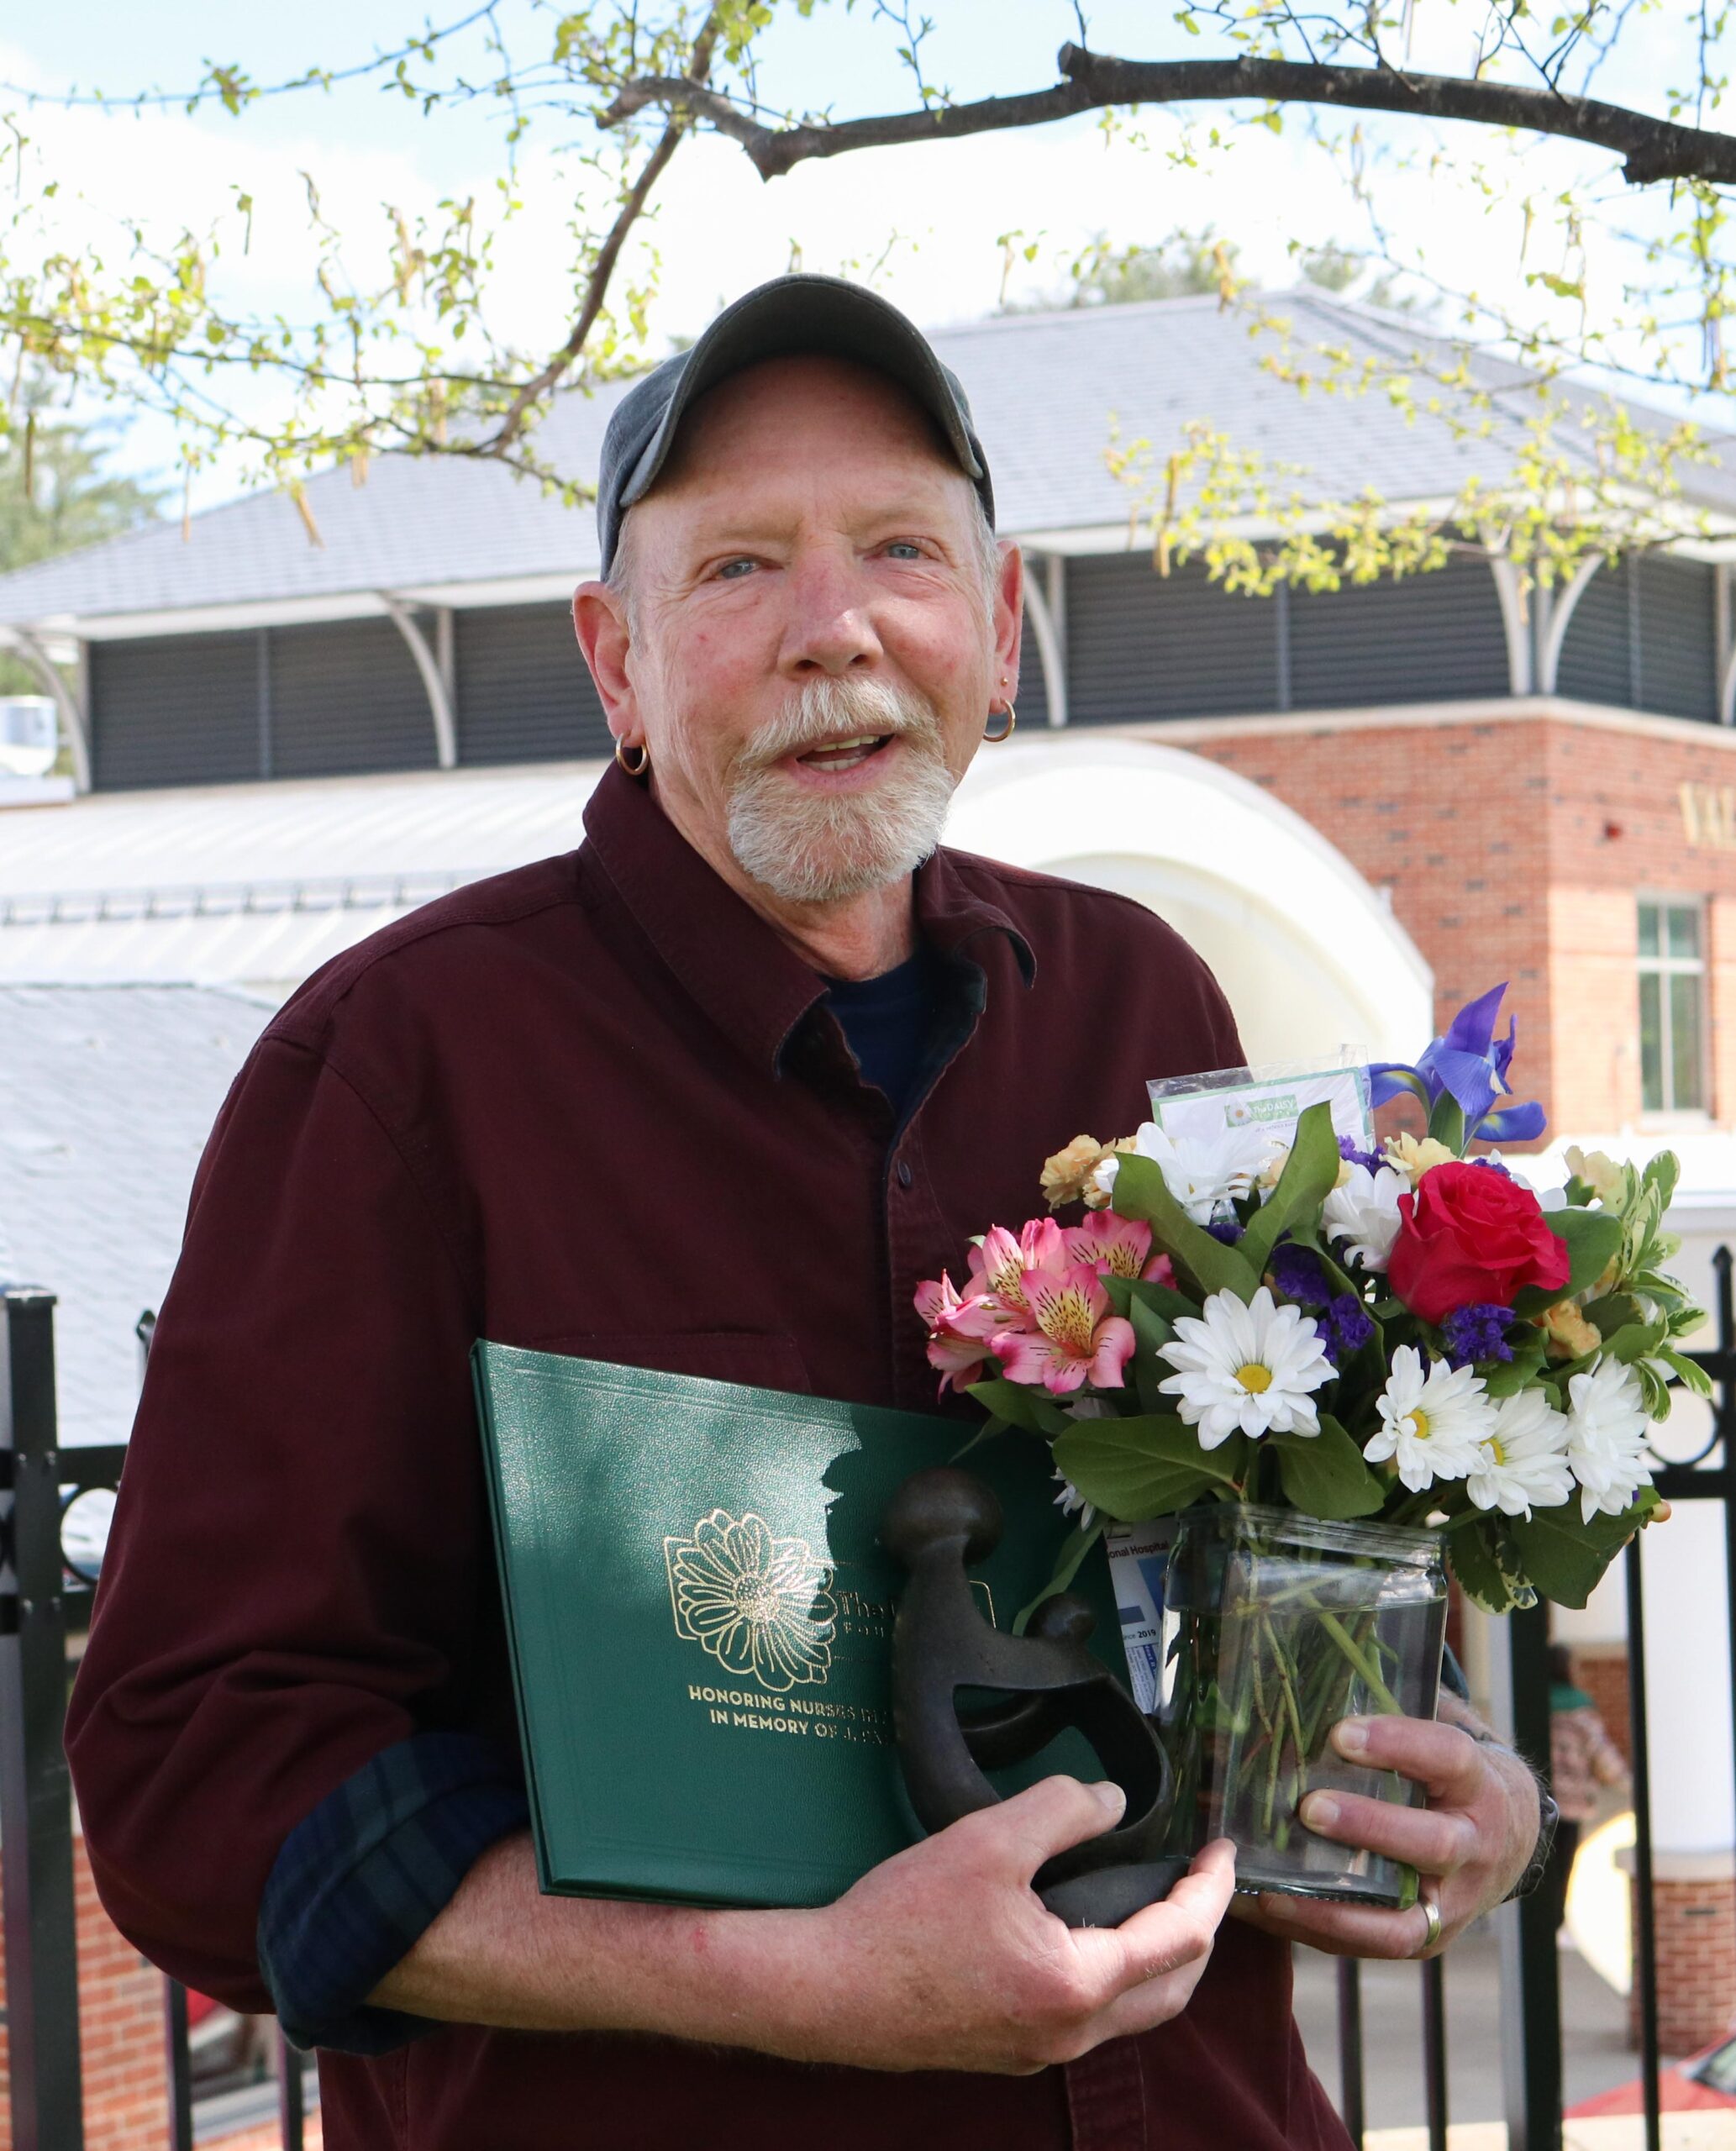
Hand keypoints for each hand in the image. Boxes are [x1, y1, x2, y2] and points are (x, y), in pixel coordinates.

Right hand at [790, 1776, 1236, 2073]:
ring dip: (1158, 1960)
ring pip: (1132, 2012)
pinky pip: (1089, 2019)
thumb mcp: (988, 1840)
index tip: (1222, 1849)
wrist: (827, 1989)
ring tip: (1155, 1901)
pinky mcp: (1009, 2051)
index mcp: (1076, 1985)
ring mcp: (1038, 2051)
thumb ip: (1061, 1809)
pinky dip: (1114, 1977)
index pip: (1180, 1939)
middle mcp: (1069, 2034)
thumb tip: (1113, 1802)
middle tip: (1200, 1878)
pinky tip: (1088, 1936)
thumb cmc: (901, 1920)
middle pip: (1172, 1991)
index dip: (1211, 1888)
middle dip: (1199, 1932)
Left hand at [1231, 1703, 1539, 1960]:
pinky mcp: (1429, 1939)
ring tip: (1274, 1885)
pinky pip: (1376, 1945)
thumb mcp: (1441, 1736)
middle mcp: (1477, 1848)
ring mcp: (1456, 1903)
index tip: (1341, 1732)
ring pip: (1405, 1917)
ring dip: (1336, 1902)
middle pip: (1433, 1843)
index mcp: (1481, 1784)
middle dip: (1370, 1826)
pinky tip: (1269, 1907)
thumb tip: (1315, 1667)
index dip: (1399, 1743)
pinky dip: (1321, 1929)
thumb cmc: (1451, 1774)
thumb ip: (1397, 1708)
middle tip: (1309, 1806)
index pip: (1450, 1757)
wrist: (1507, 1838)